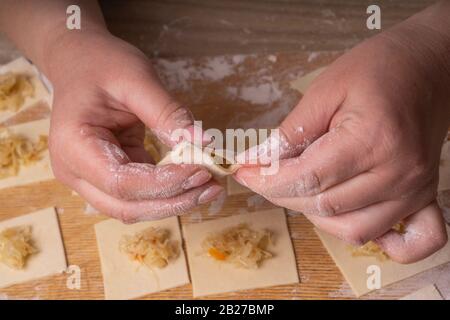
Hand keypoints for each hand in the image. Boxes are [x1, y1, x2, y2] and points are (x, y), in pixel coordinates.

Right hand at [47, 31, 222, 222]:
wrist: (80, 63)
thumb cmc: (102, 65)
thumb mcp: (137, 80)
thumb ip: (168, 114)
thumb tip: (203, 144)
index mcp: (74, 145)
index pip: (121, 182)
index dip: (164, 183)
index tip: (200, 170)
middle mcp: (76, 171)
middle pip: (126, 206)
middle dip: (173, 201)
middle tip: (211, 186)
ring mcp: (89, 178)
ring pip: (133, 208)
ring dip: (172, 202)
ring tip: (208, 187)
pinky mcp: (108, 175)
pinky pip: (138, 194)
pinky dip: (167, 191)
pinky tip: (193, 180)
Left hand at [236, 20, 449, 262]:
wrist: (428, 66)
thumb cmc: (377, 70)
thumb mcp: (324, 90)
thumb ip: (290, 132)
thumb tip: (256, 161)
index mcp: (372, 140)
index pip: (307, 178)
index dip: (267, 179)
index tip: (243, 173)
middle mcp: (397, 173)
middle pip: (324, 205)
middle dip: (281, 194)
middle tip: (261, 176)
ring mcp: (414, 190)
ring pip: (352, 229)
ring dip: (314, 214)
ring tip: (297, 188)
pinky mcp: (423, 195)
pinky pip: (408, 242)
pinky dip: (377, 240)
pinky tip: (351, 219)